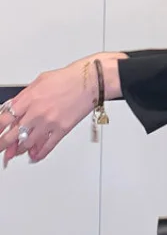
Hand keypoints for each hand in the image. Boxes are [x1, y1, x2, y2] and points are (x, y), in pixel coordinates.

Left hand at [0, 53, 125, 165]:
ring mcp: (49, 123)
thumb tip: (13, 108)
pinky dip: (39, 154)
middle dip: (3, 144)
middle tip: (0, 148)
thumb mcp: (38, 82)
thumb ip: (24, 97)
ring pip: (27, 144)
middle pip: (12, 135)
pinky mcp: (62, 130)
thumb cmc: (67, 79)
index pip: (4, 119)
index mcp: (28, 99)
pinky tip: (34, 156)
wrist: (89, 82)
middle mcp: (37, 113)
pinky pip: (47, 146)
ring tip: (14, 152)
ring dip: (18, 150)